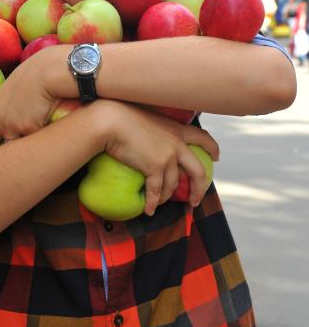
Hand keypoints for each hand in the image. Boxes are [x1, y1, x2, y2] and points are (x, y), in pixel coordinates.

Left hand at [0, 50, 61, 156]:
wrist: (49, 70)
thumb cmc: (36, 75)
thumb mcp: (13, 90)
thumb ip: (6, 106)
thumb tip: (11, 119)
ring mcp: (9, 125)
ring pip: (4, 153)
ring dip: (8, 163)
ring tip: (12, 174)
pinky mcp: (27, 129)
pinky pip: (27, 148)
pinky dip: (30, 153)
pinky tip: (34, 160)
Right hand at [97, 100, 218, 215]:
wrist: (111, 121)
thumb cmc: (124, 117)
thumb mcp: (149, 119)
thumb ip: (158, 131)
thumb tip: (155, 142)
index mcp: (177, 129)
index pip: (203, 138)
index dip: (212, 148)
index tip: (216, 157)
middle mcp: (177, 144)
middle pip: (198, 171)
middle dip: (199, 189)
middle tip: (194, 199)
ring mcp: (167, 157)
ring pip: (173, 185)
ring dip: (167, 197)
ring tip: (160, 203)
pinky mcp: (155, 168)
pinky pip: (156, 191)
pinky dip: (153, 202)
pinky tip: (149, 209)